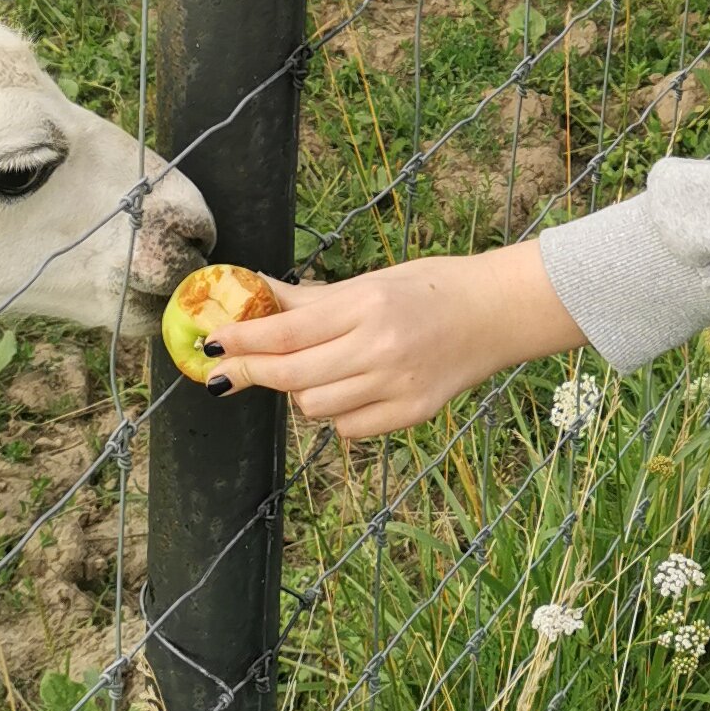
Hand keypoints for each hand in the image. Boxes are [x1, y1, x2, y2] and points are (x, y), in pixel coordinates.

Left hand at [205, 240, 587, 440]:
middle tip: (224, 371)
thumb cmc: (431, 288)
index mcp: (367, 305)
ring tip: (313, 370)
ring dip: (299, 392)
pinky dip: (337, 414)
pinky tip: (350, 391)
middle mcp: (380, 347)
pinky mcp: (413, 414)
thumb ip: (308, 297)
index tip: (212, 342)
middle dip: (250, 373)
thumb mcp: (369, 282)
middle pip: (291, 375)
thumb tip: (251, 290)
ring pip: (315, 407)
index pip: (287, 331)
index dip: (242, 339)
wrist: (497, 313)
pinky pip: (348, 428)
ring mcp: (397, 385)